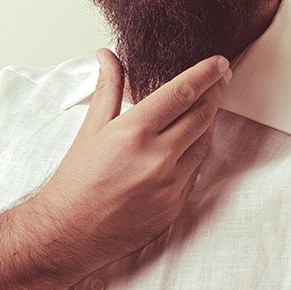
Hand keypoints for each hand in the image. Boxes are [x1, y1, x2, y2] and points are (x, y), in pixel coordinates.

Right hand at [34, 51, 230, 269]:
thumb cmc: (76, 182)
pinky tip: (190, 142)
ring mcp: (170, 185)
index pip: (182, 93)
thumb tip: (108, 55)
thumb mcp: (91, 129)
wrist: (68, 234)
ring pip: (204, 143)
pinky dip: (196, 152)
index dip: (206, 74)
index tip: (219, 62)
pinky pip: (196, 171)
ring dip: (209, 122)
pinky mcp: (176, 206)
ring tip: (207, 105)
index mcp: (134, 133)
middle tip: (222, 77)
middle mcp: (157, 158)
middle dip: (216, 92)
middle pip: (202, 115)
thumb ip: (109, 89)